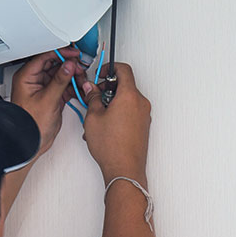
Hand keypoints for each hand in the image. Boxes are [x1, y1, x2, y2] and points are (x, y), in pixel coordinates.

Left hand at [11, 48, 86, 157]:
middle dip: (69, 66)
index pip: (44, 57)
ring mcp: (44, 89)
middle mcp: (34, 81)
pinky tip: (81, 89)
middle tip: (81, 68)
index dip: (60, 54)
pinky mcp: (52, 97)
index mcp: (27, 77)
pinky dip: (74, 87)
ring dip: (73, 77)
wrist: (31, 142)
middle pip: (55, 65)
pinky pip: (65, 86)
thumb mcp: (47, 100)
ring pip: (62, 75)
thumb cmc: (29, 124)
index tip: (74, 54)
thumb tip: (68, 66)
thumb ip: (59, 81)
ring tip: (82, 80)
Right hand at [81, 63, 151, 184]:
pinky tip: (105, 124)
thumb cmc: (111, 146)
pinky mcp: (143, 124)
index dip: (110, 68)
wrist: (124, 168)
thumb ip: (92, 98)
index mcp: (129, 96)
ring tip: (97, 115)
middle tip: (94, 96)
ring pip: (127, 98)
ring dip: (112, 101)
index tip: (100, 74)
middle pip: (125, 84)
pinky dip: (118, 111)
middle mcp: (140, 103)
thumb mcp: (93, 118)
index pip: (123, 70)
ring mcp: (144, 114)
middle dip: (107, 88)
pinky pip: (130, 110)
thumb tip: (92, 89)